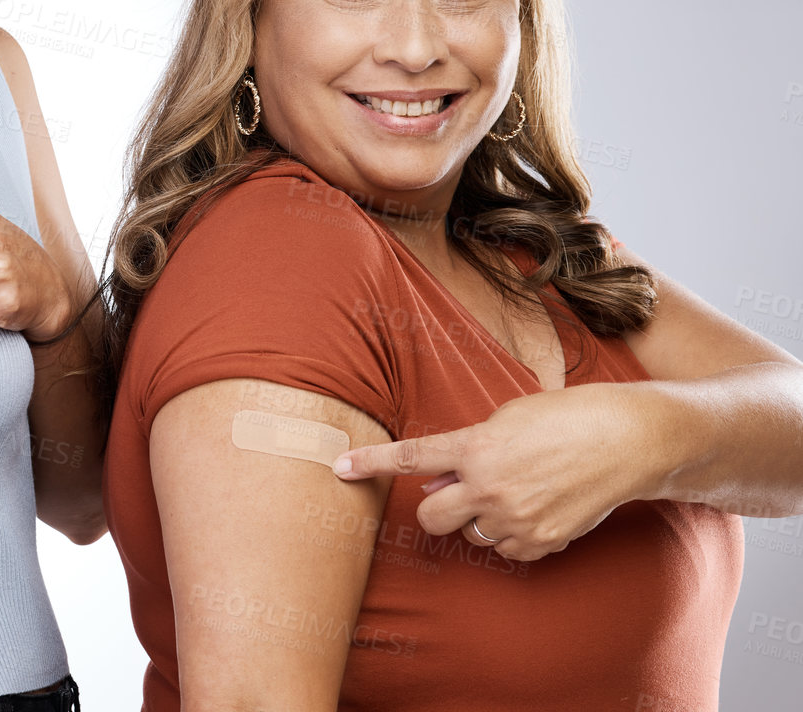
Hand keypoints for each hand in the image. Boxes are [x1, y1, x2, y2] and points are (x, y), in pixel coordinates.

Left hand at [331, 383, 647, 560]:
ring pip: (470, 535)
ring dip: (479, 519)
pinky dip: (511, 536)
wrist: (628, 440)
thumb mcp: (507, 417)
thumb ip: (469, 448)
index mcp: (476, 447)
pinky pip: (505, 551)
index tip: (339, 468)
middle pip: (431, 518)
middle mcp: (489, 487)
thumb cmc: (567, 417)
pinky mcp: (541, 542)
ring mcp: (515, 519)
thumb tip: (441, 481)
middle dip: (436, 508)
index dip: (370, 464)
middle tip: (456, 492)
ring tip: (515, 491)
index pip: (411, 458)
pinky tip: (536, 510)